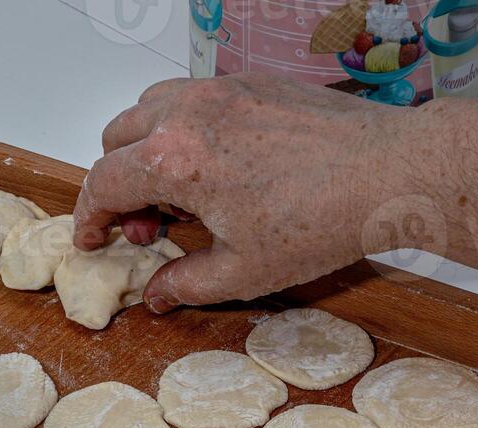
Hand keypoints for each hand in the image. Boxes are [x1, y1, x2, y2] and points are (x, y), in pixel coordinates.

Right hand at [73, 74, 455, 311]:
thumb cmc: (321, 219)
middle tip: (147, 227)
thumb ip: (185, 283)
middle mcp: (189, 113)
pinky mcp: (250, 83)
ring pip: (149, 109)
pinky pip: (192, 99)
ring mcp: (220, 90)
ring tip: (178, 196)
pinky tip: (215, 170)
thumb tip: (158, 294)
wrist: (388, 174)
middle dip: (117, 186)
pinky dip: (182, 131)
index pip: (102, 182)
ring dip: (144, 151)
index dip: (89, 217)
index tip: (93, 238)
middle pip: (116, 139)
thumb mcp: (242, 272)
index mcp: (175, 159)